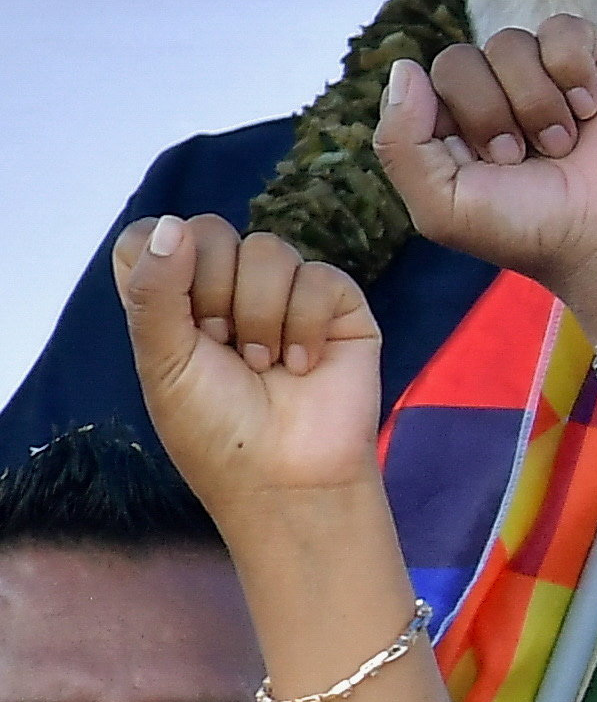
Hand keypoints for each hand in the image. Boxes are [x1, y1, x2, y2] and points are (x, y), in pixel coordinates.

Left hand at [115, 215, 385, 521]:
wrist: (284, 477)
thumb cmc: (214, 430)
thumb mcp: (162, 360)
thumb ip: (155, 290)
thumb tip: (173, 224)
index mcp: (174, 298)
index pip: (151, 235)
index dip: (158, 260)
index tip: (173, 316)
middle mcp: (228, 287)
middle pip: (210, 231)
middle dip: (212, 292)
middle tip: (220, 346)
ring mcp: (287, 293)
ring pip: (268, 249)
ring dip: (260, 315)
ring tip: (263, 365)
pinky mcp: (340, 306)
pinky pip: (320, 276)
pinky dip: (307, 324)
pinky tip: (303, 365)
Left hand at [378, 23, 596, 348]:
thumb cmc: (532, 230)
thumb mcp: (442, 205)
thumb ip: (399, 142)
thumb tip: (405, 66)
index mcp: (453, 126)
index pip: (425, 81)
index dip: (455, 116)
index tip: (490, 163)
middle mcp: (495, 95)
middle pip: (461, 58)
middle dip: (492, 112)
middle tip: (525, 156)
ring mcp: (545, 76)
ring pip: (510, 42)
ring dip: (536, 100)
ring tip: (564, 143)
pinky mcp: (596, 63)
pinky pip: (562, 28)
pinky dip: (572, 68)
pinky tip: (589, 108)